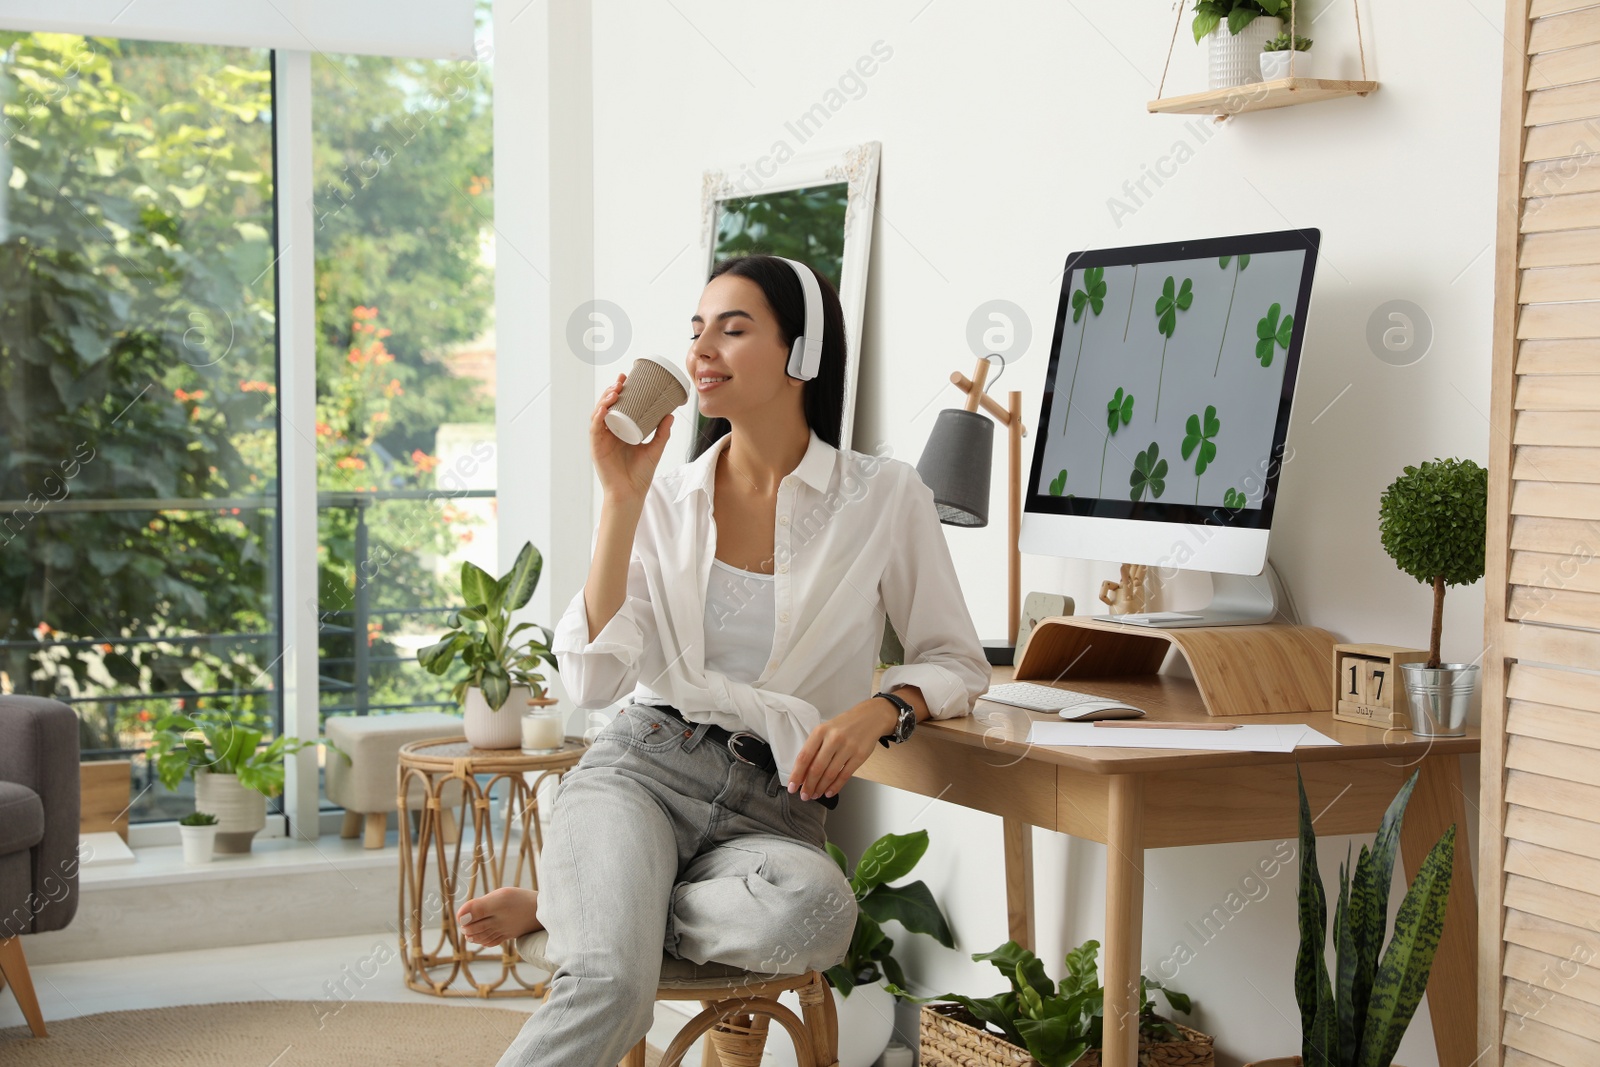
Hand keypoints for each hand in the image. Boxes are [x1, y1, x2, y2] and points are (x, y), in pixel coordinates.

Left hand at [455, 886, 541, 947]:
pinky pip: (494, 941)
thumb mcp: (500, 897)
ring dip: (474, 934)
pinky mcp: (510, 934)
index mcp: (492, 912)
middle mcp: (497, 923)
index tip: (461, 914)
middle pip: (475, 928)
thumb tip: (459, 918)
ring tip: (469, 932)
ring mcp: (504, 930)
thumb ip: (479, 907)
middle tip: (464, 923)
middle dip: (467, 927)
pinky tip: (482, 939)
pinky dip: (485, 941)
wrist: (546, 910)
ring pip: (483, 936)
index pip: (469, 917)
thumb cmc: (522, 900)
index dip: (463, 915)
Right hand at [592, 371, 675, 506]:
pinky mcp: (597, 448)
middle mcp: (608, 433)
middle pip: (606, 406)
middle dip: (612, 390)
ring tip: (615, 390)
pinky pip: (595, 429)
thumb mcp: (655, 449)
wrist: (631, 494)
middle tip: (622, 380)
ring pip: (598, 414)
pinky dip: (598, 416)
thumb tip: (670, 414)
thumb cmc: (640, 475)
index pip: (617, 406)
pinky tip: (604, 408)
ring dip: (605, 400)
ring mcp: (601, 440)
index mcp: (619, 431)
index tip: (627, 378)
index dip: (619, 391)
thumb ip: (662, 433)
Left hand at [787, 697, 897, 801]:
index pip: (804, 756)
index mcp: (821, 731)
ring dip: (820, 788)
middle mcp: (833, 738)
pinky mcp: (859, 756)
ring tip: (815, 794)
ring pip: (830, 774)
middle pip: (816, 768)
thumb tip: (802, 772)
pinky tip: (829, 792)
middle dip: (808, 785)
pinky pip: (845, 775)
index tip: (792, 786)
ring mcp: (848, 747)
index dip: (797, 774)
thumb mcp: (826, 730)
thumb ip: (815, 748)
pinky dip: (835, 787)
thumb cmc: (844, 725)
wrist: (870, 717)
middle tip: (804, 795)